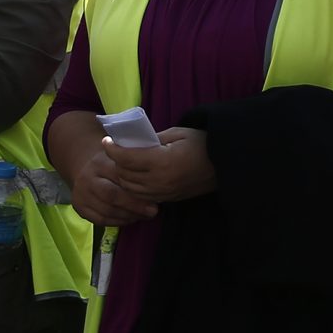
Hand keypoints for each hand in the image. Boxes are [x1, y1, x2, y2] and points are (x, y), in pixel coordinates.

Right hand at [73, 147, 157, 228]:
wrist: (84, 168)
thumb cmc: (111, 164)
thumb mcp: (121, 159)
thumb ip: (135, 167)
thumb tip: (159, 182)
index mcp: (100, 163)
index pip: (120, 177)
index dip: (138, 188)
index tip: (157, 195)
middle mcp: (87, 178)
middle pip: (111, 195)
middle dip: (134, 205)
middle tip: (153, 211)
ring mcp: (80, 194)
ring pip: (107, 210)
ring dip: (129, 216)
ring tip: (144, 215)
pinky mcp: (79, 208)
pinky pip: (101, 220)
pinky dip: (118, 222)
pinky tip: (131, 219)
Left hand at [102, 126, 217, 204]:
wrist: (225, 166)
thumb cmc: (203, 144)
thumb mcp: (178, 133)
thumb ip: (153, 138)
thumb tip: (133, 142)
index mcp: (163, 161)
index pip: (126, 158)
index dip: (112, 149)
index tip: (106, 141)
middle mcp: (160, 180)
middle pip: (125, 175)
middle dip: (116, 162)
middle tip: (115, 150)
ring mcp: (164, 192)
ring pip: (130, 189)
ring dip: (122, 176)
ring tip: (123, 163)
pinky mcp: (168, 199)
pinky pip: (141, 196)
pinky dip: (133, 187)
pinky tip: (135, 176)